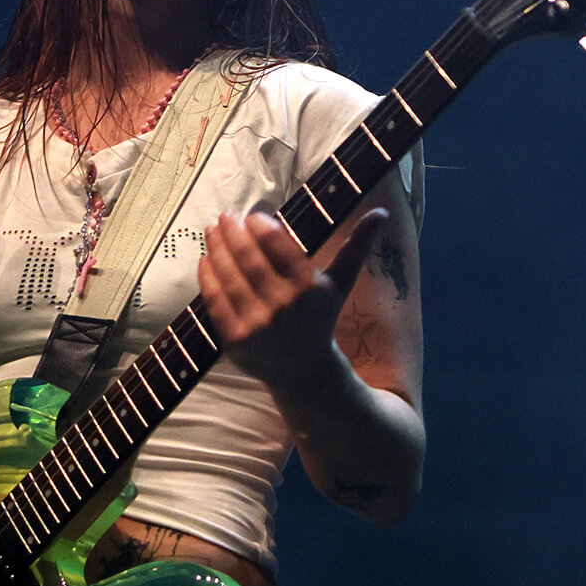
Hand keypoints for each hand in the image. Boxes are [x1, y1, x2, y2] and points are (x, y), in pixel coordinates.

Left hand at [198, 208, 387, 388]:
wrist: (305, 371)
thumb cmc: (320, 318)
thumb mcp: (341, 284)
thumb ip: (357, 247)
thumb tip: (380, 213)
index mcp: (308, 288)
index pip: (277, 245)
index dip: (260, 226)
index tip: (252, 216)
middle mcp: (282, 305)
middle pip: (249, 259)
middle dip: (233, 233)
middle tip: (225, 216)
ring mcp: (257, 324)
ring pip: (229, 277)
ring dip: (217, 249)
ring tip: (212, 231)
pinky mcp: (236, 339)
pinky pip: (216, 302)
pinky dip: (208, 278)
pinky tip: (205, 260)